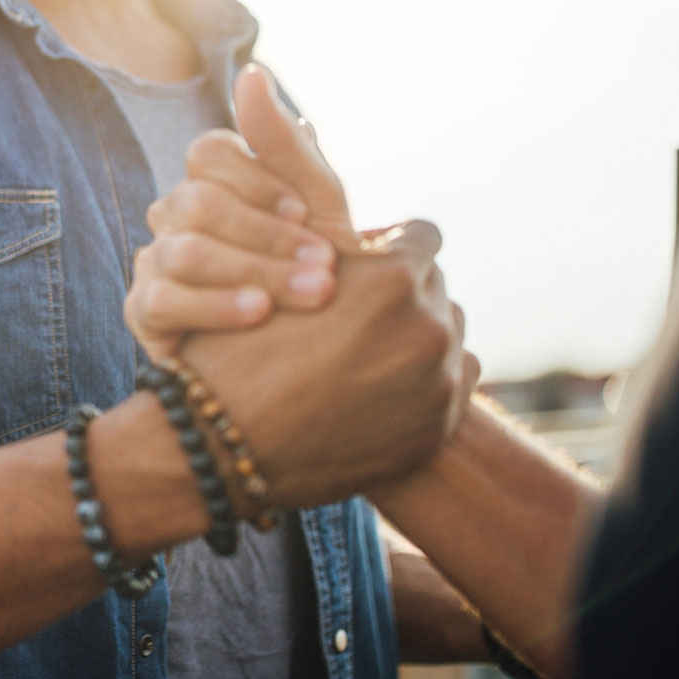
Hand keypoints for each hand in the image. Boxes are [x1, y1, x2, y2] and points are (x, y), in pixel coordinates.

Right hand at [126, 126, 339, 359]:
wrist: (313, 354)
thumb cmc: (315, 270)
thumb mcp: (318, 207)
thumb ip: (285, 143)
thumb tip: (252, 72)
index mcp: (213, 181)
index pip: (208, 152)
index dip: (259, 181)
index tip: (307, 215)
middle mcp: (175, 213)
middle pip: (200, 202)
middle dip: (269, 235)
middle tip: (325, 268)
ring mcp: (154, 260)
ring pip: (186, 250)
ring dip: (256, 271)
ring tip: (309, 294)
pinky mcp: (143, 311)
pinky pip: (164, 298)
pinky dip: (218, 304)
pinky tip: (260, 315)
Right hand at [181, 233, 478, 504]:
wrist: (224, 443)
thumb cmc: (241, 346)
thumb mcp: (285, 273)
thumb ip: (342, 248)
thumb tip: (377, 235)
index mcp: (394, 279)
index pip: (423, 235)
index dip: (391, 243)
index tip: (369, 259)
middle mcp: (428, 328)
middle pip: (435, 284)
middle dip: (402, 288)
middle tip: (359, 309)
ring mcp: (438, 383)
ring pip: (447, 330)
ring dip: (418, 329)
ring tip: (370, 347)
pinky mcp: (437, 428)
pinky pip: (454, 379)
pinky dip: (429, 374)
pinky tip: (385, 380)